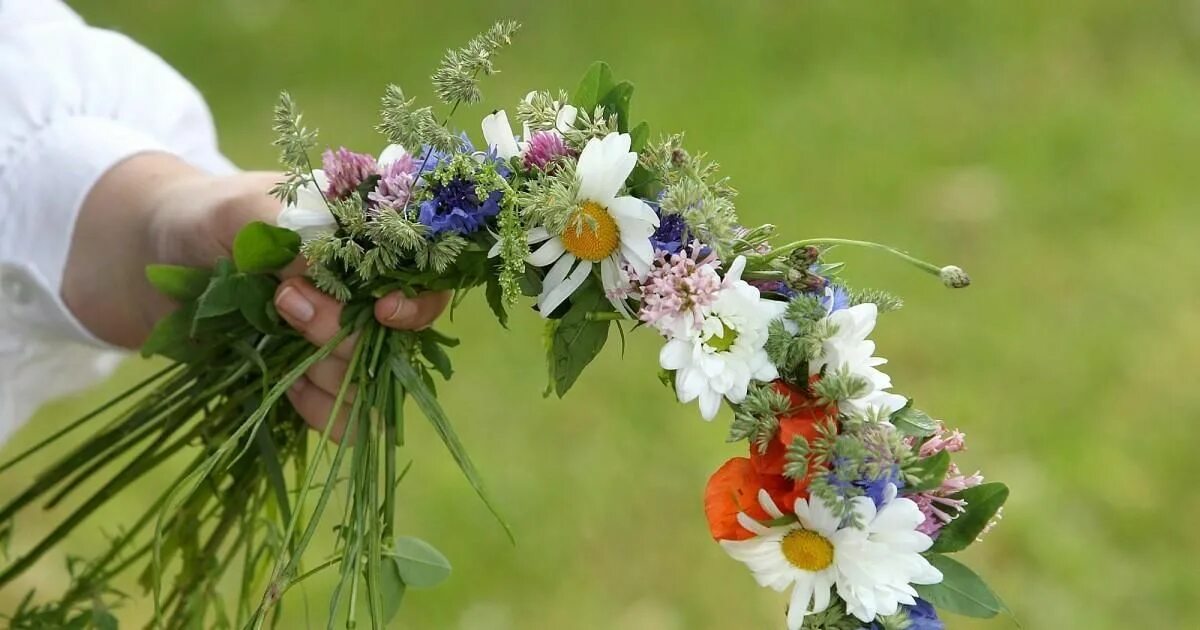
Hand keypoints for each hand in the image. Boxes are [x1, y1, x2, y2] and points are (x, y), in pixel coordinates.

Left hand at [64, 152, 449, 437]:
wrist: (150, 261)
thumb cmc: (201, 218)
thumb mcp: (240, 211)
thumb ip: (288, 236)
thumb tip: (324, 279)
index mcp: (367, 242)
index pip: (425, 277)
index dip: (415, 301)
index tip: (381, 311)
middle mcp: (366, 294)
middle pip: (398, 338)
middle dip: (345, 333)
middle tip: (285, 304)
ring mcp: (341, 340)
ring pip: (372, 383)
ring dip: (326, 372)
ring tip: (270, 336)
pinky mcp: (313, 379)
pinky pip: (344, 418)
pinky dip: (320, 412)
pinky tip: (284, 390)